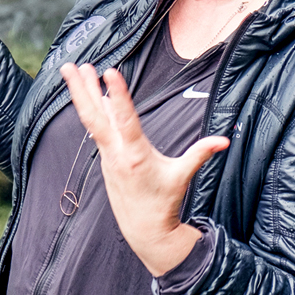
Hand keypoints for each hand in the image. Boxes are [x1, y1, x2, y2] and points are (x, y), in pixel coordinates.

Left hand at [59, 63, 229, 275]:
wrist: (144, 228)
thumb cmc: (164, 201)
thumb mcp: (182, 176)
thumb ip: (200, 154)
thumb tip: (225, 140)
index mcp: (136, 155)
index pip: (126, 119)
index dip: (119, 94)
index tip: (109, 71)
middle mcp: (116, 153)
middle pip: (95, 116)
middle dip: (81, 90)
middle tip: (69, 66)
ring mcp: (108, 155)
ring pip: (92, 120)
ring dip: (83, 94)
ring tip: (72, 69)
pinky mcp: (106, 158)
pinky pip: (97, 129)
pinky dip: (93, 110)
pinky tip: (92, 95)